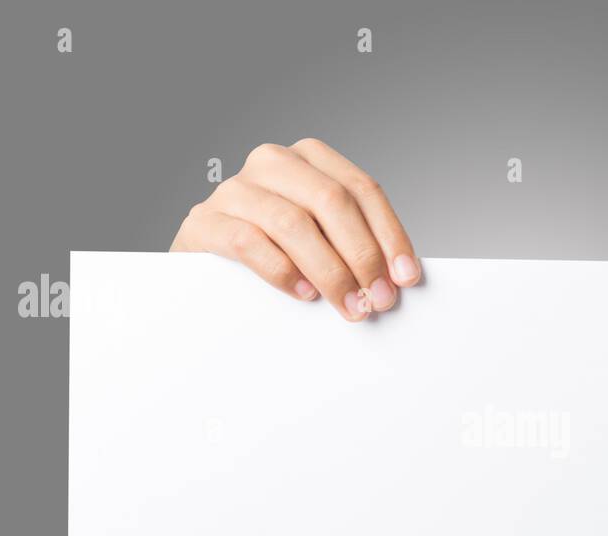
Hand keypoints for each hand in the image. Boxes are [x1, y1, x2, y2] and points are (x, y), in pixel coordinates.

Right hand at [171, 138, 419, 320]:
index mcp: (309, 159)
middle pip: (331, 201)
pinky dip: (283, 271)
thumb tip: (398, 276)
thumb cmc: (274, 252)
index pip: (362, 190)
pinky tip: (304, 293)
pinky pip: (249, 241)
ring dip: (330, 271)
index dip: (389, 235)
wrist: (201, 269)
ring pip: (292, 223)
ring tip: (349, 305)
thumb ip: (351, 242)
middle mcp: (272, 162)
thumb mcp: (320, 238)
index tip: (406, 277)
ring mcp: (234, 189)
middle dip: (363, 255)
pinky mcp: (204, 221)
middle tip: (379, 298)